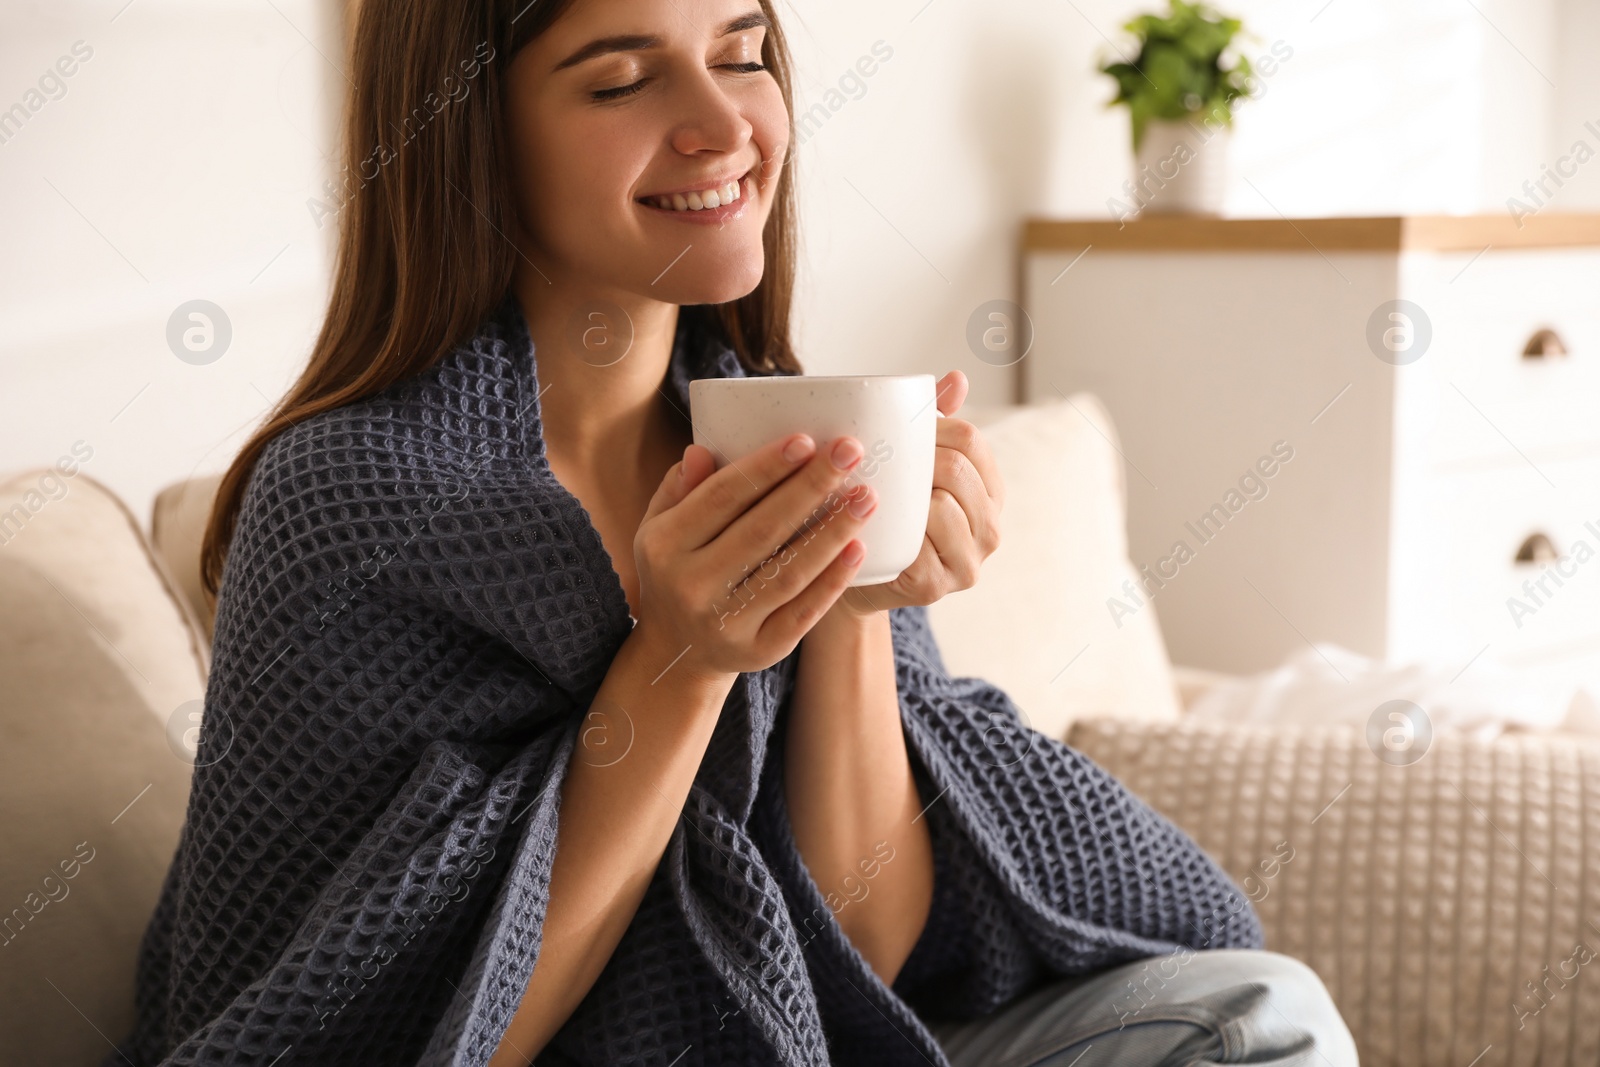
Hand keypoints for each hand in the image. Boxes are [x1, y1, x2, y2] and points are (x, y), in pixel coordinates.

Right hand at [629, 431, 880, 681]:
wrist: (677, 651)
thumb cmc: (676, 569)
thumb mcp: (659, 527)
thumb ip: (680, 488)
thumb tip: (701, 450)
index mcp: (663, 545)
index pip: (722, 497)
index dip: (765, 468)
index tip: (806, 441)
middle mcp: (691, 586)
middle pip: (762, 529)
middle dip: (810, 487)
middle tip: (850, 451)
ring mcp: (725, 623)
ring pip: (788, 571)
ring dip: (832, 531)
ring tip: (866, 497)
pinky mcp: (758, 651)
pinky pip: (803, 611)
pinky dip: (833, 580)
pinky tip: (858, 548)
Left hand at [833, 370, 1003, 616]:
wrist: (856, 574)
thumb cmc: (885, 511)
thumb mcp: (911, 466)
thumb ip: (935, 424)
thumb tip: (956, 378)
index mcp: (990, 492)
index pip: (971, 440)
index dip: (930, 428)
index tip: (891, 430)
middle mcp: (990, 529)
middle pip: (956, 470)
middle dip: (912, 458)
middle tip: (868, 454)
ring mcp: (967, 563)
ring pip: (940, 507)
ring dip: (901, 494)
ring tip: (867, 486)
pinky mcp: (935, 588)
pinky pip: (916, 546)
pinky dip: (890, 529)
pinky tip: (867, 520)